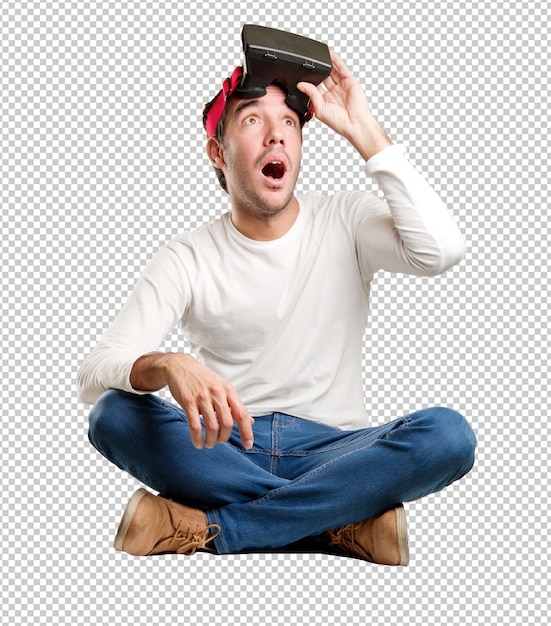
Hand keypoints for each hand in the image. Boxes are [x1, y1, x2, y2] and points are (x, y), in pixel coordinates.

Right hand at [130, 352, 253, 449]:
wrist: (180, 366)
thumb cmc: (203, 379)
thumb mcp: (222, 387)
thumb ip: (235, 405)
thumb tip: (250, 422)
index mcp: (228, 390)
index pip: (242, 414)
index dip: (246, 431)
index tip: (248, 444)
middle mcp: (217, 393)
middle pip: (227, 423)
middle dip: (224, 437)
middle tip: (219, 441)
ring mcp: (202, 397)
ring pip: (212, 427)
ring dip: (211, 440)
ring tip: (209, 444)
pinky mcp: (188, 402)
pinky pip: (195, 426)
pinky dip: (197, 438)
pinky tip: (197, 443)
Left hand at [297, 50, 392, 160]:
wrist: (355, 123)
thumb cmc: (339, 122)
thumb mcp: (320, 109)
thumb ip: (311, 94)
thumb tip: (301, 85)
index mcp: (324, 102)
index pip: (315, 88)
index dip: (309, 81)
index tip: (301, 75)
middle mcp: (333, 94)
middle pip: (323, 78)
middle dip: (317, 72)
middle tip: (309, 65)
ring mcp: (341, 86)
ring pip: (332, 71)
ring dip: (326, 64)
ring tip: (319, 56)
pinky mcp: (349, 81)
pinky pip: (341, 68)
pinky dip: (336, 60)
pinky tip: (330, 54)